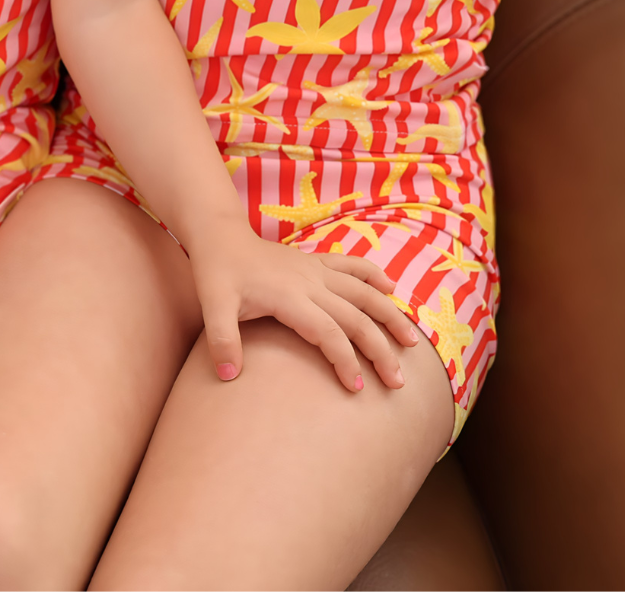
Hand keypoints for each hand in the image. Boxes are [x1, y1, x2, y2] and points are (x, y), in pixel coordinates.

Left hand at [188, 222, 418, 392]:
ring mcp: (315, 269)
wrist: (219, 235)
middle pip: (355, 316)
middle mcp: (309, 281)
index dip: (346, 361)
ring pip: (362, 291)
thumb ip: (220, 339)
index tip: (357, 388)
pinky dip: (373, 275)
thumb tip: (228, 375)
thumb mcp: (211, 305)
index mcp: (289, 296)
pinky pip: (351, 265)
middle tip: (398, 381)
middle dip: (380, 349)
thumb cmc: (216, 272)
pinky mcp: (314, 260)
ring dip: (389, 315)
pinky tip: (391, 289)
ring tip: (412, 342)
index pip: (328, 333)